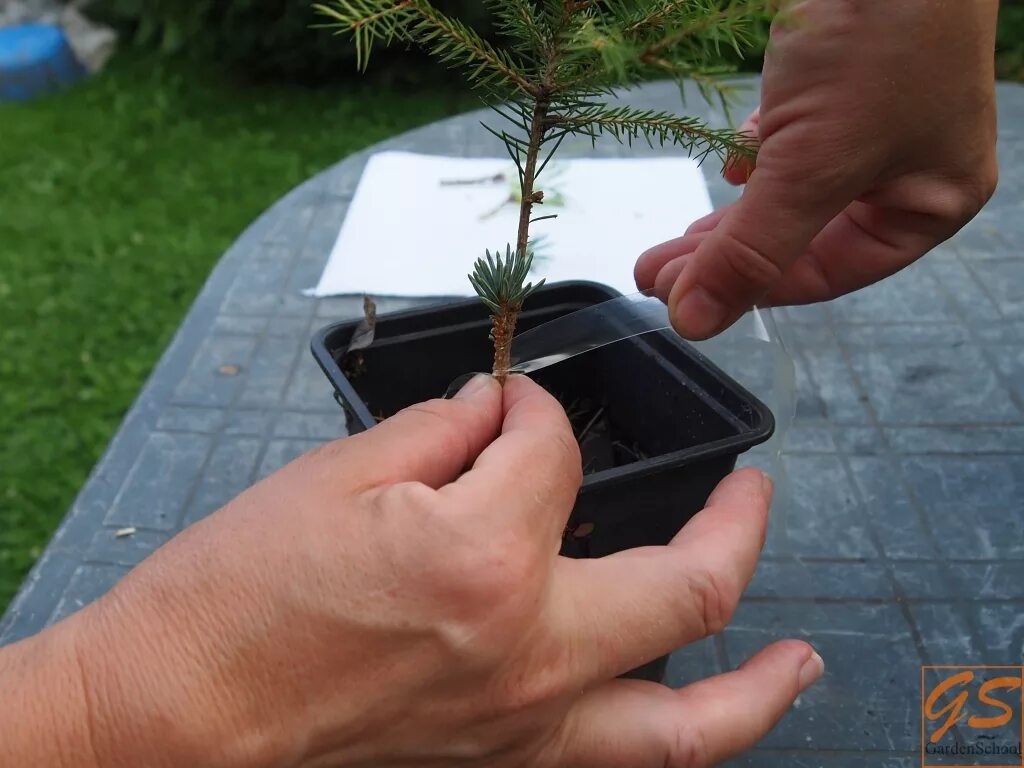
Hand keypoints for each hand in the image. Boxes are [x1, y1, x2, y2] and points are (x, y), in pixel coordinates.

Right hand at [3, 376, 821, 766]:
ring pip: (691, 724)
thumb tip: (497, 413)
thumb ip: (442, 433)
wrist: (167, 722)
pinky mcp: (499, 765)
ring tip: (804, 654)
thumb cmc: (226, 601)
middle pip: (685, 581)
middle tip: (753, 489)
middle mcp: (526, 650)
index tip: (514, 404)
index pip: (553, 451)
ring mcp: (523, 727)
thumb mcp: (335, 477)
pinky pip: (621, 764)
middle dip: (733, 519)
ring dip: (761, 682)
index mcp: (483, 557)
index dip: (535, 409)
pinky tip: (700, 719)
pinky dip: (682, 743)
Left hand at [635, 0, 998, 338]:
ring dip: (733, 215)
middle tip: (656, 273)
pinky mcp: (837, 85)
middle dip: (726, 256)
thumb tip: (696, 320)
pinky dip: (759, 154)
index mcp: (929, 201)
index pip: (825, 272)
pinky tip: (734, 160)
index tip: (678, 299)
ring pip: (789, 191)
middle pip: (801, 236)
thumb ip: (751, 248)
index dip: (749, 292)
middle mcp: (904, 170)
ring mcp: (870, 125)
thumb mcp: (810, 164)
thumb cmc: (879, 40)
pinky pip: (790, 141)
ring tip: (674, 241)